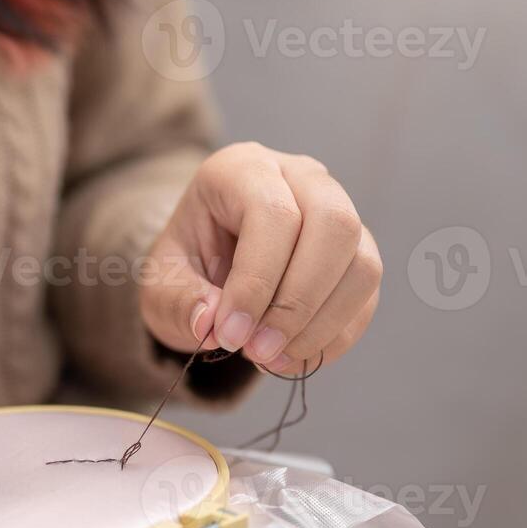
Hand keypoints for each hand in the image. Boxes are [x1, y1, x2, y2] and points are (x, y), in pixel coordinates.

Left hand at [141, 142, 381, 372]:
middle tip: (258, 349)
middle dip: (297, 302)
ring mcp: (339, 210)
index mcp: (242, 169)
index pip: (272, 213)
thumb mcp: (160, 284)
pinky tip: (294, 357)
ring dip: (320, 325)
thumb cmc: (184, 265)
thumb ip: (180, 301)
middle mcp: (300, 177)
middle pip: (334, 226)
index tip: (230, 334)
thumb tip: (210, 324)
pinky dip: (335, 336)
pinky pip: (366, 296)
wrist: (207, 268)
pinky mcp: (358, 251)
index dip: (256, 281)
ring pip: (362, 264)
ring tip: (272, 358)